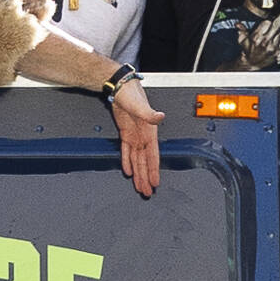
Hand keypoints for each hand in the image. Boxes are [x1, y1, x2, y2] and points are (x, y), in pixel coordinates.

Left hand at [109, 81, 164, 197]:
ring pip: (136, 160)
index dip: (154, 170)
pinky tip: (128, 171)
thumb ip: (150, 113)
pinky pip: (126, 151)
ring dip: (138, 174)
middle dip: (146, 178)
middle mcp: (143, 136)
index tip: (155, 182)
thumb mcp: (140, 105)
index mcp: (150, 132)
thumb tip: (160, 117)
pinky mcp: (125, 133)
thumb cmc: (132, 94)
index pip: (153, 156)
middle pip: (144, 162)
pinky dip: (127, 162)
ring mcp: (134, 136)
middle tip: (147, 192)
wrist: (120, 88)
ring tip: (139, 186)